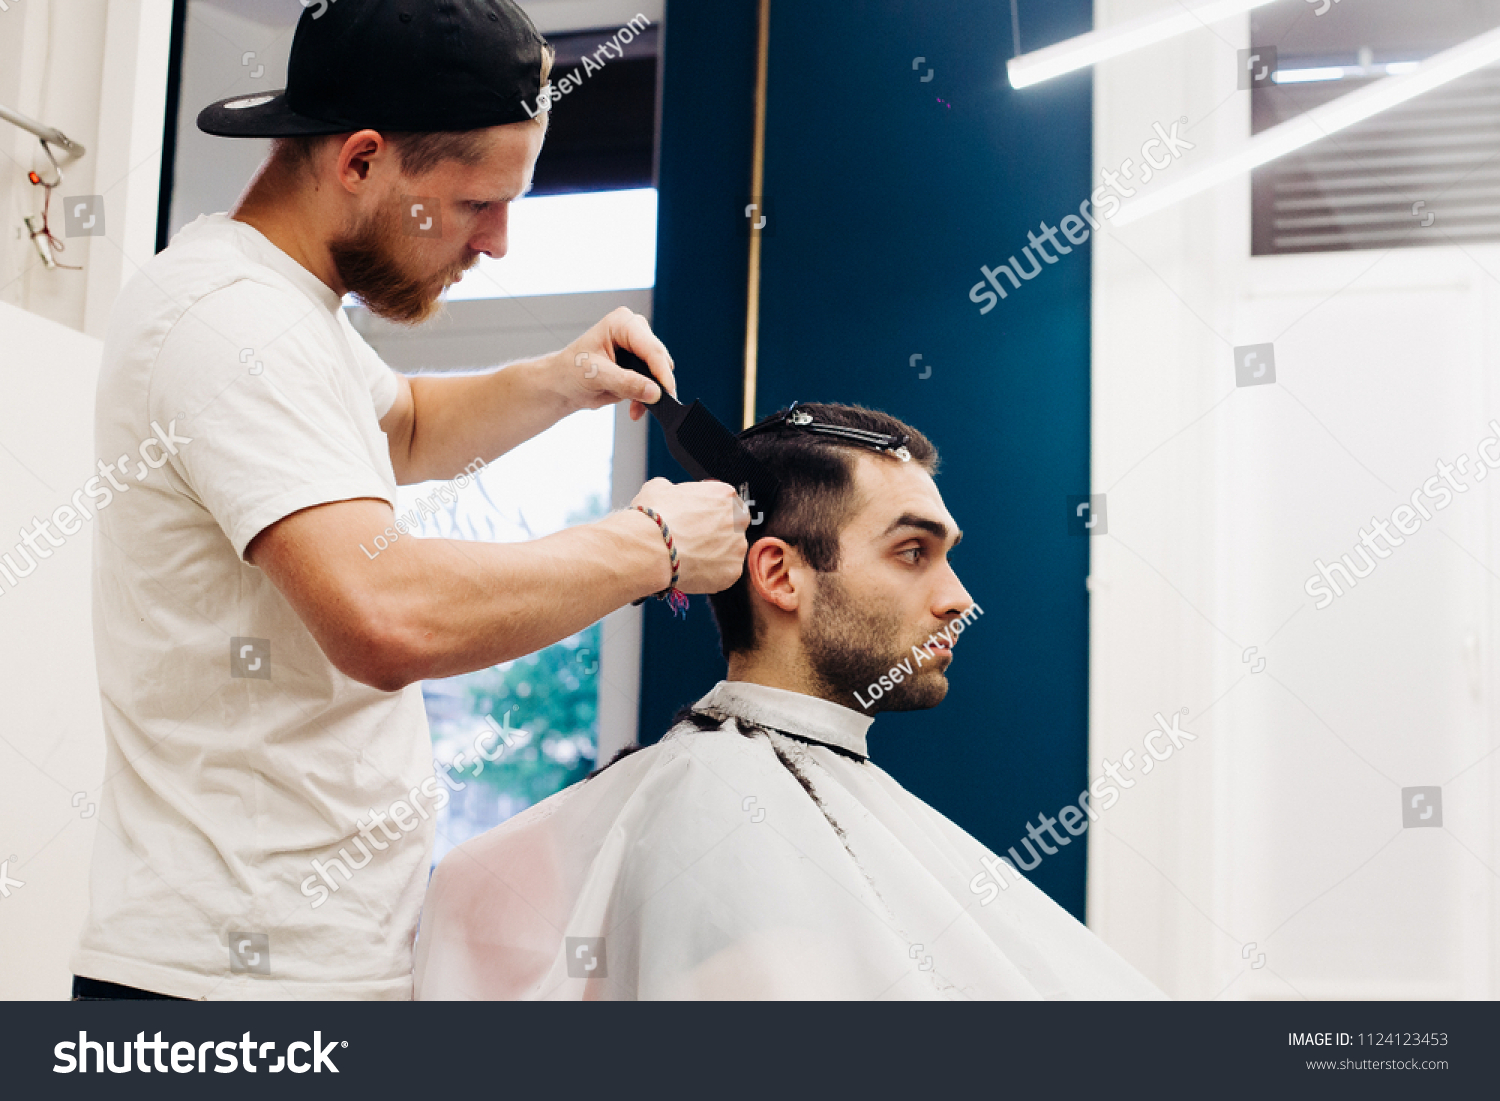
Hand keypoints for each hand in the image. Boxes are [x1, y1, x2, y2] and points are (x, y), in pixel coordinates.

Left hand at [553, 307, 676, 419]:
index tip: (666, 392)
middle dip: (655, 384)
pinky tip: (634, 408)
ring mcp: (638, 349)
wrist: (562, 385)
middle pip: (659, 359)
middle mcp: (633, 332)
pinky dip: (646, 398)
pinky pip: (654, 384)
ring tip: (635, 407)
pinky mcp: (639, 366)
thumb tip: (653, 391)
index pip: (650, 348)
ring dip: (650, 393)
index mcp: (622, 323)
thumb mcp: (596, 376)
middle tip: (647, 402)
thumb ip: (626, 383)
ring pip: (660, 373)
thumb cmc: (570, 371)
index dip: (661, 371)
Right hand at [630, 478, 748, 593]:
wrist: (652, 550)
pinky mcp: (733, 571)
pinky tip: (693, 570)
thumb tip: (669, 492)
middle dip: (718, 532)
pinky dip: (712, 573)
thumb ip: (673, 489)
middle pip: (733, 525)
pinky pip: (725, 572)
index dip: (710, 512)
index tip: (700, 520)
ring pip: (731, 551)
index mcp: (724, 494)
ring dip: (716, 553)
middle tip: (695, 540)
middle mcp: (737, 518)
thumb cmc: (655, 520)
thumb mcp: (658, 488)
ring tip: (690, 557)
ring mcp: (737, 546)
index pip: (725, 501)